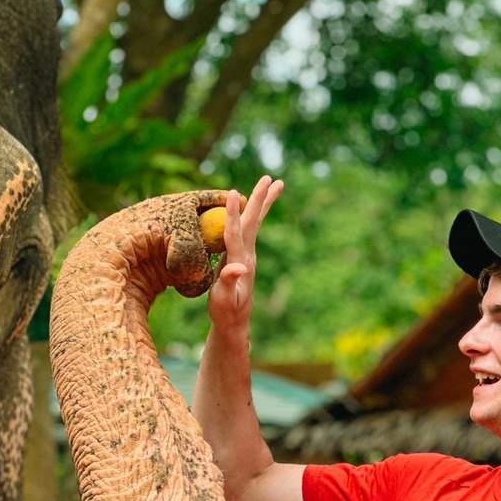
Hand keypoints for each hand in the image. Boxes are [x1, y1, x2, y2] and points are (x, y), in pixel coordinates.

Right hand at [208, 174, 283, 333]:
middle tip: (271, 178)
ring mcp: (246, 254)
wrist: (234, 322)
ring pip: (255, 222)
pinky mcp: (243, 256)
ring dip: (263, 202)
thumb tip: (237, 268)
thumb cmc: (226, 311)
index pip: (234, 232)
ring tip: (276, 183)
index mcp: (239, 261)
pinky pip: (250, 229)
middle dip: (260, 199)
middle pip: (252, 221)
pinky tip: (254, 206)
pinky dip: (254, 214)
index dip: (232, 213)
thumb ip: (229, 282)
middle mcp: (246, 254)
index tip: (233, 192)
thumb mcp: (224, 299)